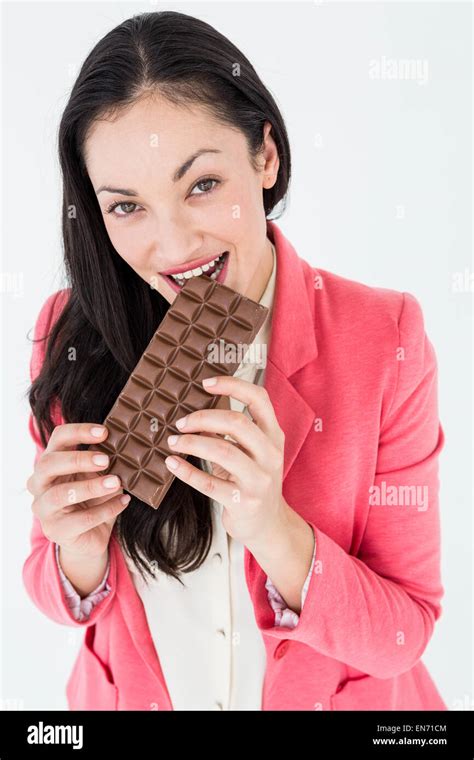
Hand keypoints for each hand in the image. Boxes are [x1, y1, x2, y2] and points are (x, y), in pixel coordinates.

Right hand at [26, 422, 130, 558]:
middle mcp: (39, 484)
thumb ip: (102, 461)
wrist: (90, 538)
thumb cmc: (93, 499)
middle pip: (47, 464)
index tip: (105, 432)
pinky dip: (106, 509)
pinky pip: (81, 519)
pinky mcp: (56, 530)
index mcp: (50, 462)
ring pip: (60, 494)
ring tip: (116, 482)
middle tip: (106, 460)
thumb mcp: (98, 476)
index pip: (57, 438)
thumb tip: (123, 444)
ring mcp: (44, 509)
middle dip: (78, 459)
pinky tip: (123, 501)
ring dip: (91, 486)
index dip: (79, 431)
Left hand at [164, 375, 287, 547]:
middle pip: (237, 423)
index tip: (206, 383)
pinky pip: (210, 483)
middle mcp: (270, 454)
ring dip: (192, 443)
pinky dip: (187, 472)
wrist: (269, 524)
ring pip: (223, 451)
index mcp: (273, 435)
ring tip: (173, 441)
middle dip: (203, 418)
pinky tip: (172, 463)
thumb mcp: (252, 452)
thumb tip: (196, 412)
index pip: (259, 399)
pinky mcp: (243, 502)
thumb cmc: (254, 481)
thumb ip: (233, 431)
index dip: (232, 385)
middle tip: (181, 422)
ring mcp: (259, 479)